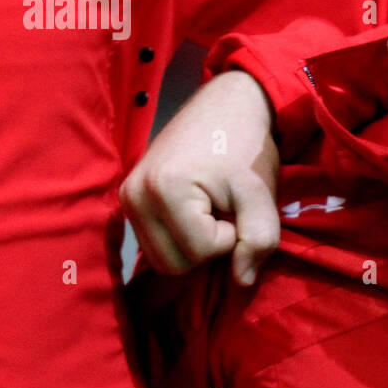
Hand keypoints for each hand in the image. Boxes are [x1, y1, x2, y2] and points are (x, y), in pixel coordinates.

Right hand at [120, 70, 279, 285]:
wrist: (228, 105)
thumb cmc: (247, 147)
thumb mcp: (260, 193)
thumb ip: (258, 240)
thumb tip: (242, 282)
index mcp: (163, 190)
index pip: (199, 254)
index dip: (229, 237)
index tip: (236, 205)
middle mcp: (134, 196)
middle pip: (172, 265)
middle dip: (207, 246)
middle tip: (225, 210)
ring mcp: (127, 197)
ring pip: (161, 258)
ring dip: (193, 244)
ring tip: (211, 208)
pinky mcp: (130, 198)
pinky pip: (155, 242)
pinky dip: (180, 236)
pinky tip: (197, 210)